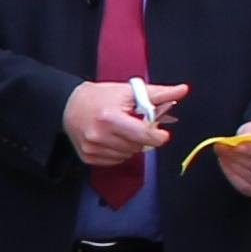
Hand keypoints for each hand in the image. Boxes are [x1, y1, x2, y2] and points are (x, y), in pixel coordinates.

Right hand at [62, 80, 184, 169]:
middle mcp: (99, 135)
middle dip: (143, 137)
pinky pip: (115, 160)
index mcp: (110, 117)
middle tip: (136, 125)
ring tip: (123, 131)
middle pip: (138, 146)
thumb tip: (182, 90)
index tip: (160, 132)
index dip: (157, 136)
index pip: (144, 135)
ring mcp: (92, 148)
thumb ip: (158, 93)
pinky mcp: (88, 157)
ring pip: (128, 155)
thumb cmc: (99, 96)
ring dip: (131, 145)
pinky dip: (119, 152)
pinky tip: (113, 139)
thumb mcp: (129, 91)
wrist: (68, 104)